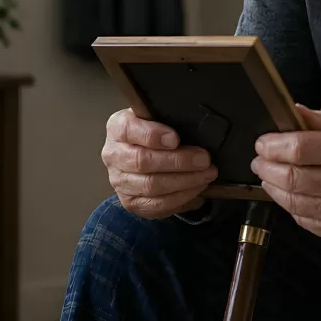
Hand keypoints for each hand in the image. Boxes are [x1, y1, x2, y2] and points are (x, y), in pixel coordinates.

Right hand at [101, 108, 218, 219]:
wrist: (140, 153)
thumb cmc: (155, 132)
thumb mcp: (158, 117)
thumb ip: (169, 118)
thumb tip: (196, 126)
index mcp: (118, 127)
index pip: (128, 129)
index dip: (152, 136)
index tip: (175, 139)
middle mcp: (113, 155)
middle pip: (143, 161)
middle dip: (179, 162)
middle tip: (204, 160)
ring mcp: (119, 181)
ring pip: (151, 185)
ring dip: (184, 181)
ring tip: (206, 175)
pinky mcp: (130, 201)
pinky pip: (156, 204)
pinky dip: (180, 198)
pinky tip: (197, 189)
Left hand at [251, 105, 320, 242]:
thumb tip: (290, 111)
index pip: (299, 148)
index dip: (272, 145)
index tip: (262, 142)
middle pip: (291, 177)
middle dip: (266, 168)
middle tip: (258, 160)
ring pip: (292, 202)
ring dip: (272, 188)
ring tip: (268, 177)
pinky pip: (304, 220)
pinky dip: (291, 206)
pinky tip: (290, 194)